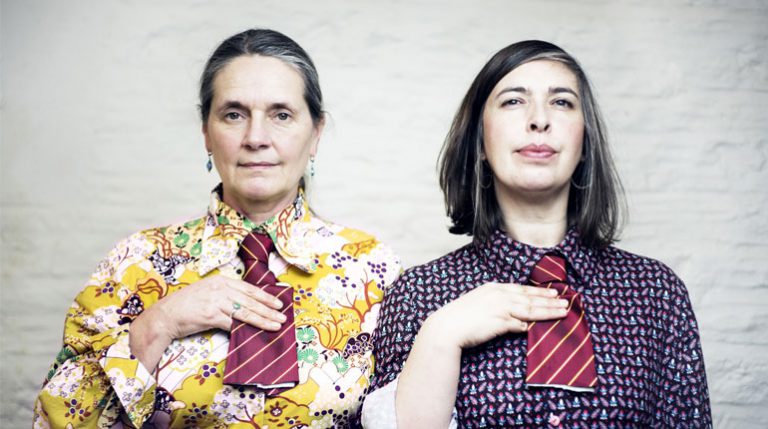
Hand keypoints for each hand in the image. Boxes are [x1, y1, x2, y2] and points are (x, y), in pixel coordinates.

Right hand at [130, 275, 285, 369]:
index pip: (249, 288)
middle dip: (269, 309)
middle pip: (251, 300)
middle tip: (282, 316)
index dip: (265, 296)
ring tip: (276, 325)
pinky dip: (245, 329)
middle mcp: (220, 289)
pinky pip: (233, 323)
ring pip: (246, 312)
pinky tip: (256, 333)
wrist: (165, 315)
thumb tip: (245, 304)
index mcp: (221, 280)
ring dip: (263, 320)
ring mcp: (216, 302)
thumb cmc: (186, 305)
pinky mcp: (211, 315)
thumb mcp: (208, 292)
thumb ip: (225, 294)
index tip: (278, 303)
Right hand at [423, 282, 567, 348]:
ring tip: (563, 312)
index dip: (540, 291)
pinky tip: (544, 328)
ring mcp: (500, 308)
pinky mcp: (500, 322)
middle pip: (530, 297)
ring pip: (531, 309)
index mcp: (493, 288)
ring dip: (548, 311)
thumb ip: (495, 304)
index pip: (522, 289)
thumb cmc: (459, 317)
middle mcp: (499, 295)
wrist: (446, 327)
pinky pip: (521, 324)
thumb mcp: (478, 303)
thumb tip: (509, 312)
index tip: (554, 292)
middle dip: (550, 300)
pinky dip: (533, 326)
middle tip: (566, 301)